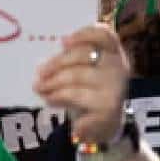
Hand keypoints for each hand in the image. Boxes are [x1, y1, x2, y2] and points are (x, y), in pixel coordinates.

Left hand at [35, 25, 128, 147]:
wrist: (106, 126)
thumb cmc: (91, 92)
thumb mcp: (87, 72)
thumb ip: (73, 60)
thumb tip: (46, 63)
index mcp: (115, 53)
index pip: (104, 35)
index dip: (84, 35)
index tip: (63, 42)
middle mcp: (119, 67)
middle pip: (83, 55)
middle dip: (57, 63)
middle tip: (40, 73)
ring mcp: (115, 88)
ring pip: (76, 76)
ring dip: (53, 82)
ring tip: (40, 88)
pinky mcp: (107, 107)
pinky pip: (75, 97)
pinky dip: (58, 98)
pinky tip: (50, 101)